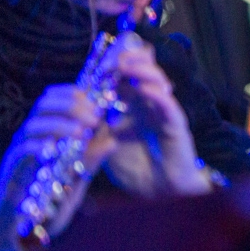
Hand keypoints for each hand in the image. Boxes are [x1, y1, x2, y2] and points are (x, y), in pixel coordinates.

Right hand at [0, 84, 113, 250]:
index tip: (98, 104)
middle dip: (71, 105)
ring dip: (59, 124)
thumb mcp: (73, 183)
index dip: (76, 96)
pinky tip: (55, 151)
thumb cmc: (41, 206)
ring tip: (81, 133)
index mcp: (44, 137)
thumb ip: (90, 163)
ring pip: (33, 125)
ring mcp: (17, 155)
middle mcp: (29, 140)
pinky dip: (39, 147)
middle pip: (44, 105)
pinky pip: (21, 152)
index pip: (56, 101)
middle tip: (93, 118)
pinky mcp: (9, 173)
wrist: (6, 232)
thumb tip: (113, 141)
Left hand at [98, 33, 212, 197]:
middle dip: (129, 59)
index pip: (128, 74)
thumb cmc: (135, 167)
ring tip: (124, 66)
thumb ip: (95, 124)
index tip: (98, 62)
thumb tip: (74, 108)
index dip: (115, 63)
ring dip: (141, 70)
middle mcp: (150, 103)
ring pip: (158, 80)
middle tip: (111, 60)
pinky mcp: (176, 125)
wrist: (157, 191)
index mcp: (133, 105)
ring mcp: (164, 111)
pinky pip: (168, 105)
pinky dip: (156, 94)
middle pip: (145, 69)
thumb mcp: (106, 141)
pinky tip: (143, 88)